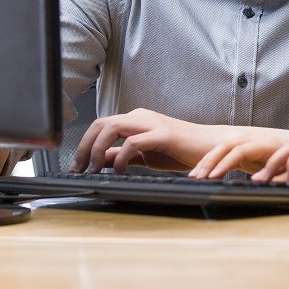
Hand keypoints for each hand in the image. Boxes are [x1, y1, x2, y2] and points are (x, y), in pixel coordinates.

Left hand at [70, 108, 233, 173]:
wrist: (212, 148)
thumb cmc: (183, 151)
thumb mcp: (147, 155)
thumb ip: (126, 156)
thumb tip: (104, 160)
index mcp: (136, 120)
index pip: (101, 126)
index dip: (85, 145)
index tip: (76, 166)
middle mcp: (141, 117)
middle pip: (101, 124)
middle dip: (85, 147)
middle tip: (79, 169)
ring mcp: (152, 123)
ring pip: (112, 127)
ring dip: (98, 149)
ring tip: (95, 169)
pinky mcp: (163, 134)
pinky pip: (133, 142)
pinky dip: (121, 157)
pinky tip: (120, 171)